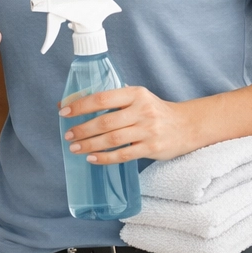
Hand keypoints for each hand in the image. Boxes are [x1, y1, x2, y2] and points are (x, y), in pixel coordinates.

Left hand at [61, 86, 207, 163]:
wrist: (187, 126)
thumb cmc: (156, 111)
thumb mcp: (139, 98)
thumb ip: (115, 99)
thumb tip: (78, 102)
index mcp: (136, 94)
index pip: (103, 98)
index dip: (81, 105)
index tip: (64, 111)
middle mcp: (142, 110)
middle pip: (105, 121)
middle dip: (83, 129)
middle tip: (68, 135)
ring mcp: (147, 130)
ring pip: (112, 139)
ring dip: (90, 144)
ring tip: (75, 148)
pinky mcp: (152, 148)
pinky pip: (123, 155)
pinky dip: (105, 158)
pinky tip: (92, 158)